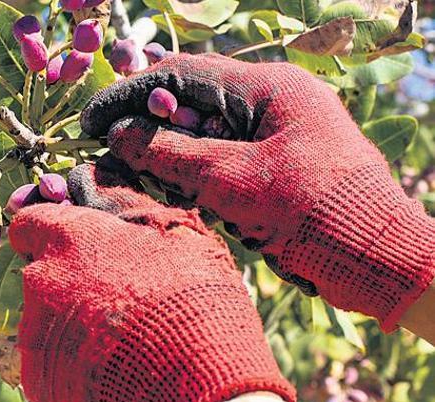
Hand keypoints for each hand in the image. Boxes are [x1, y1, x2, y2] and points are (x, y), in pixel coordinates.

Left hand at [8, 159, 294, 401]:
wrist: (194, 387)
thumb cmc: (193, 301)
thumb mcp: (177, 236)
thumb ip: (130, 209)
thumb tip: (102, 187)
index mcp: (70, 237)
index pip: (29, 221)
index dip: (48, 230)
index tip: (69, 243)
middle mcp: (41, 279)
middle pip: (42, 274)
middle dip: (69, 282)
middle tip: (114, 300)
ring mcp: (36, 331)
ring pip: (45, 320)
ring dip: (72, 326)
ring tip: (120, 344)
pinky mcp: (38, 379)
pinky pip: (49, 364)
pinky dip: (72, 368)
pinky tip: (111, 373)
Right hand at [80, 53, 434, 331]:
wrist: (375, 259)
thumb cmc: (310, 210)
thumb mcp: (230, 179)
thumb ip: (169, 154)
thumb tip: (117, 134)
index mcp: (266, 88)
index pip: (182, 76)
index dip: (130, 96)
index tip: (92, 123)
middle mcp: (268, 104)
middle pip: (190, 105)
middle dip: (147, 127)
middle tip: (109, 154)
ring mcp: (272, 136)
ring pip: (202, 136)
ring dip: (167, 156)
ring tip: (133, 177)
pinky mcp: (272, 169)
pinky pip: (219, 162)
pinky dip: (191, 176)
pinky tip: (171, 193)